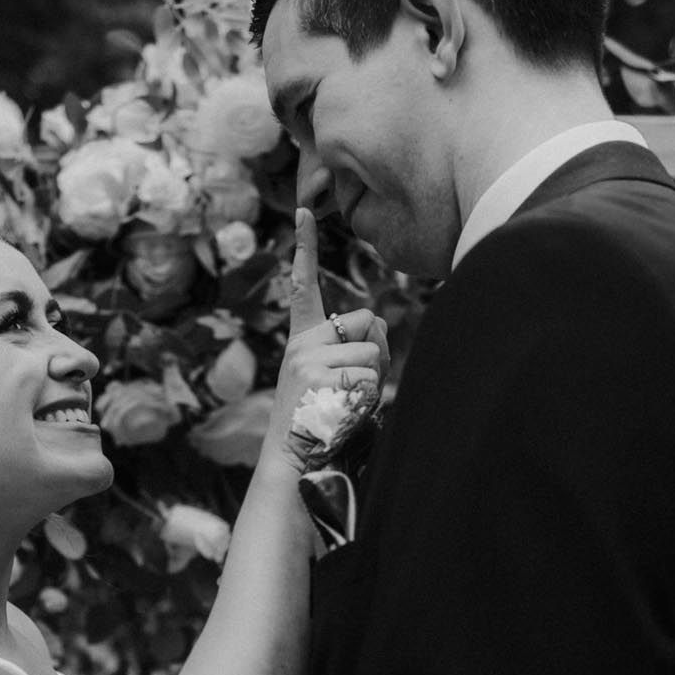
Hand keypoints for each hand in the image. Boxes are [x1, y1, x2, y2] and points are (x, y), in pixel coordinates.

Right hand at [265, 208, 389, 472]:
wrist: (295, 464)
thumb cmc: (322, 425)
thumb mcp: (335, 380)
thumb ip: (355, 350)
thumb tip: (380, 329)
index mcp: (303, 341)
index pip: (304, 286)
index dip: (305, 247)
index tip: (303, 210)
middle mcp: (302, 343)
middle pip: (368, 320)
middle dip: (377, 351)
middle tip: (355, 386)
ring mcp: (308, 358)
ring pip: (374, 352)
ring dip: (374, 382)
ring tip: (346, 405)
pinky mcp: (319, 376)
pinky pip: (370, 377)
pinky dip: (368, 399)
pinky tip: (343, 413)